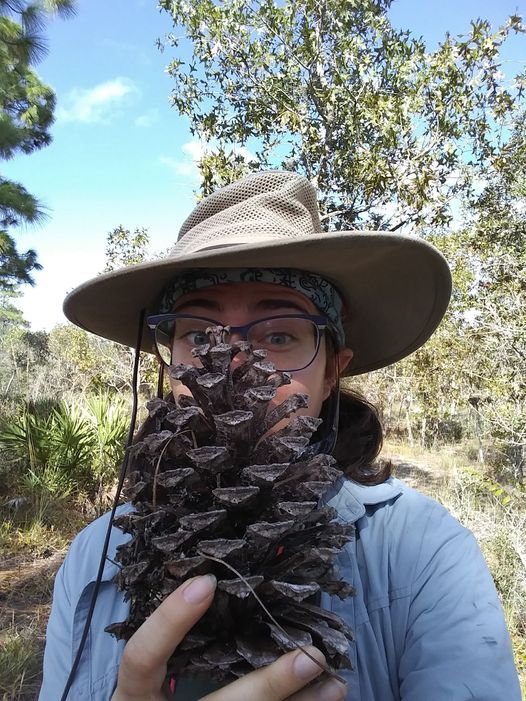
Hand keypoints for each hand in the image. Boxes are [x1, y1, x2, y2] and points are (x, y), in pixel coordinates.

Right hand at [111, 574, 346, 700]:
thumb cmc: (150, 696)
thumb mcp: (151, 672)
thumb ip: (174, 638)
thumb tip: (214, 585)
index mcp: (134, 698)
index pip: (140, 659)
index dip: (169, 623)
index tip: (205, 582)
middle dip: (269, 685)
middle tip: (309, 656)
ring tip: (335, 685)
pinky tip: (323, 698)